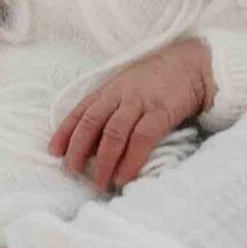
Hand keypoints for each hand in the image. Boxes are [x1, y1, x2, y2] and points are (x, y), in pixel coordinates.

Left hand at [50, 39, 215, 191]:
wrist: (193, 65)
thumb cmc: (159, 80)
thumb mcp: (129, 87)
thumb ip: (112, 108)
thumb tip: (94, 142)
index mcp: (110, 89)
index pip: (81, 111)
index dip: (65, 131)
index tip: (54, 151)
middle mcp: (121, 95)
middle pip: (92, 122)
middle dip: (78, 148)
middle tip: (72, 170)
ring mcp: (141, 103)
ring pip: (114, 133)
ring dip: (103, 160)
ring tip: (99, 182)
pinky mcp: (161, 112)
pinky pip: (142, 139)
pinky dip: (130, 160)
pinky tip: (124, 176)